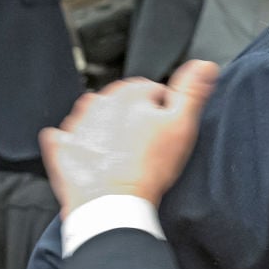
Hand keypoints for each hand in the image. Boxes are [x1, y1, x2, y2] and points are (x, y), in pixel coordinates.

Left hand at [40, 60, 218, 216]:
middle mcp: (99, 101)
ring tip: (126, 156)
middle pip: (124, 103)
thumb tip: (205, 65)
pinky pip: (73, 137)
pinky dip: (84, 144)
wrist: (114, 203)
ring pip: (101, 118)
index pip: (153, 90)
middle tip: (149, 146)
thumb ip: (192, 90)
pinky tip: (99, 157)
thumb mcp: (182, 125)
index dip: (164, 111)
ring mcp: (79, 123)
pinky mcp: (64, 145)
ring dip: (112, 130)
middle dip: (137, 118)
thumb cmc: (150, 168)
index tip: (166, 130)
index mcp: (129, 92)